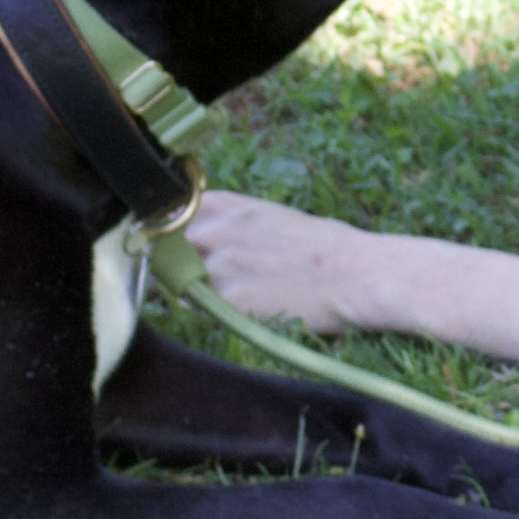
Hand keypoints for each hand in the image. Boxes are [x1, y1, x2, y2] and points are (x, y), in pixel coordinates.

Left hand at [188, 193, 518, 361]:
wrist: (359, 275)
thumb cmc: (324, 247)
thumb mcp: (272, 219)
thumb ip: (230, 224)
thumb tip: (200, 237)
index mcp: (226, 204)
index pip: (164, 214)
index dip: (161, 234)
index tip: (163, 248)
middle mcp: (214, 229)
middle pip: (158, 248)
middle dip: (163, 264)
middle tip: (180, 279)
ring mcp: (217, 265)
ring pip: (170, 281)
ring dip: (180, 290)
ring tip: (212, 297)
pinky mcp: (228, 301)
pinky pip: (195, 310)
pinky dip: (203, 314)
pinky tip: (231, 312)